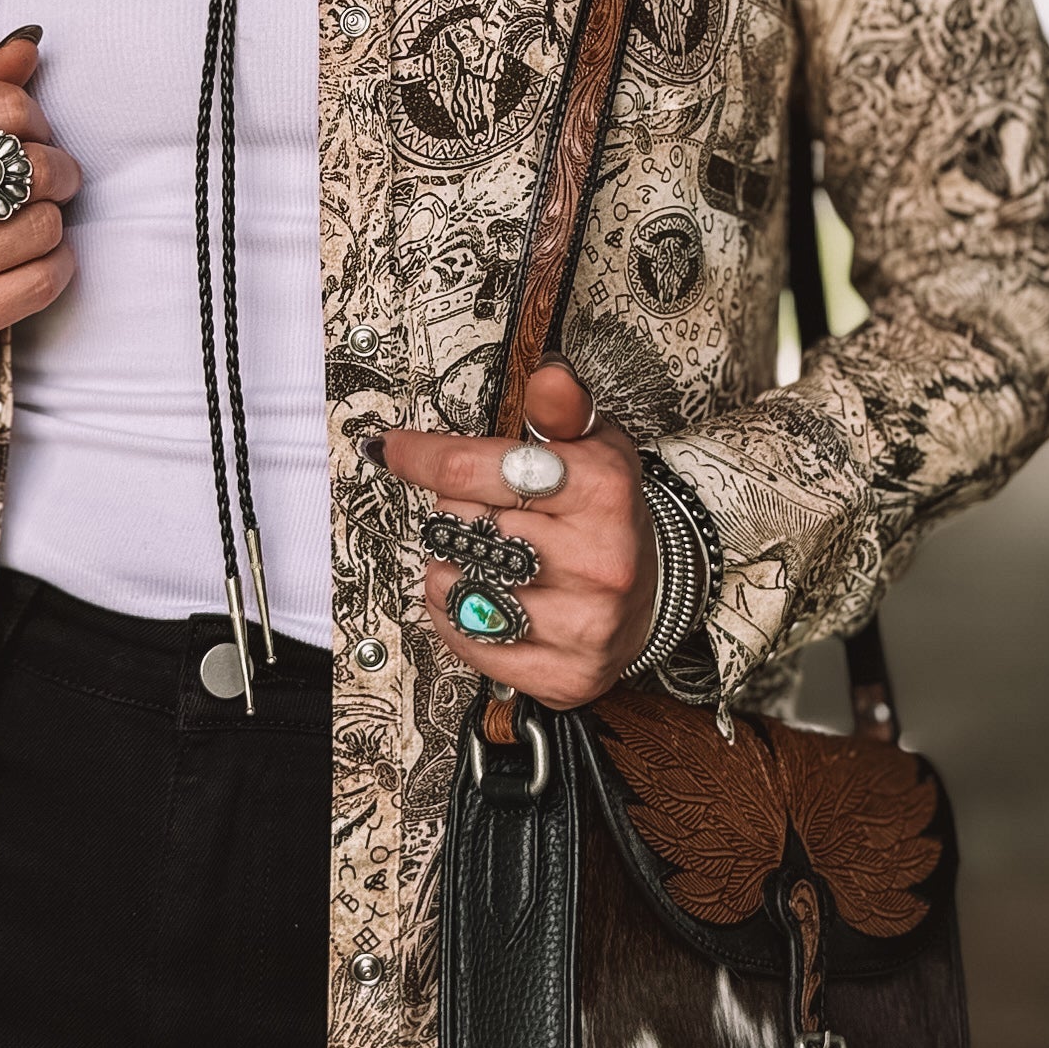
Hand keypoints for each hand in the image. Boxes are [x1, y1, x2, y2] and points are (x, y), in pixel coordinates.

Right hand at [0, 31, 80, 427]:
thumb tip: (28, 44)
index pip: (4, 107)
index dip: (37, 121)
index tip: (31, 139)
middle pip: (29, 167)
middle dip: (57, 173)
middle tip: (50, 183)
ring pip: (42, 227)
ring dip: (55, 226)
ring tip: (32, 226)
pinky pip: (41, 281)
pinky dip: (56, 268)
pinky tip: (35, 263)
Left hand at [377, 358, 657, 709]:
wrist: (654, 591)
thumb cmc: (606, 510)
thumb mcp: (595, 443)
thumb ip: (560, 407)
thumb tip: (547, 372)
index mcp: (600, 490)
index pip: (477, 470)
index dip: (422, 457)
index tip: (394, 449)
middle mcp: (597, 560)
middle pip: (461, 524)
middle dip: (458, 511)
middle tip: (487, 511)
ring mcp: (583, 623)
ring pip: (457, 584)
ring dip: (452, 564)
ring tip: (486, 553)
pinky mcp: (566, 675)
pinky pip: (467, 638)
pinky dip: (457, 614)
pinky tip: (485, 596)